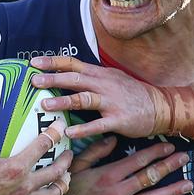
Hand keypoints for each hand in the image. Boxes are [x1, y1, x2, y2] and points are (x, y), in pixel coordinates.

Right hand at [0, 99, 72, 194]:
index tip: (61, 125)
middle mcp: (23, 186)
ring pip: (52, 194)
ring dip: (62, 183)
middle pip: (56, 172)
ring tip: (66, 176)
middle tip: (69, 152)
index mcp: (15, 168)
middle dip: (66, 160)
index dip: (55, 132)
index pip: (43, 145)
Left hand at [31, 56, 164, 139]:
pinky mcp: (118, 120)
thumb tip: (67, 74)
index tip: (34, 62)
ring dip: (64, 101)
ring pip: (84, 99)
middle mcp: (104, 85)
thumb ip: (91, 77)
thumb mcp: (111, 78)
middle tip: (34, 80)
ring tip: (45, 105)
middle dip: (53, 78)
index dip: (53, 62)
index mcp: (100, 74)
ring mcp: (111, 102)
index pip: (73, 64)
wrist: (160, 106)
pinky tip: (69, 132)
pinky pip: (98, 125)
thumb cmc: (131, 93)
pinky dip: (83, 129)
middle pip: (75, 79)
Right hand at [61, 136, 191, 194]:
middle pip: (150, 177)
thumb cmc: (69, 192)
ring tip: (189, 183)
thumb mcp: (76, 168)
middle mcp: (119, 192)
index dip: (155, 152)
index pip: (138, 161)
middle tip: (185, 158)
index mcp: (108, 176)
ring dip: (173, 190)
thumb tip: (113, 138)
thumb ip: (95, 152)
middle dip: (169, 166)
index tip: (168, 145)